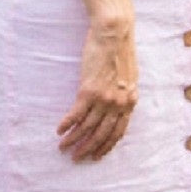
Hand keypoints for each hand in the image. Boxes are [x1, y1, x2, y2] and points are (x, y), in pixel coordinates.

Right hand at [57, 16, 137, 161]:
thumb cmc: (122, 50)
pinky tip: (59, 131)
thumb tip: (117, 104)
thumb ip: (125, 93)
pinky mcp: (89, 91)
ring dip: (74, 139)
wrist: (115, 33)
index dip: (106, 146)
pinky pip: (76, 114)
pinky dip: (67, 125)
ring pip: (87, 127)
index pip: (118, 132)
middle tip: (77, 158)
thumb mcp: (130, 76)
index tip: (96, 156)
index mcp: (130, 101)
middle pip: (102, 134)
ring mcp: (104, 99)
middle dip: (88, 149)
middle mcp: (118, 103)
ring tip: (63, 147)